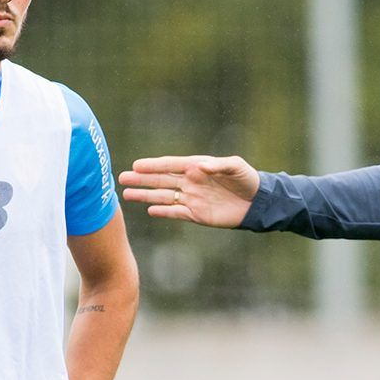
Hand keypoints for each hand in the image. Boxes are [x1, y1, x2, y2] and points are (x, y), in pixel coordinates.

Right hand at [119, 155, 259, 227]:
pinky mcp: (196, 214)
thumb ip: (218, 165)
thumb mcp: (236, 166)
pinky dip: (163, 211)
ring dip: (145, 195)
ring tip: (127, 194)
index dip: (153, 165)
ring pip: (163, 196)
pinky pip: (175, 212)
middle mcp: (190, 182)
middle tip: (122, 178)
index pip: (170, 165)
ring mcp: (191, 198)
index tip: (136, 165)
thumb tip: (201, 166)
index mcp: (197, 167)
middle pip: (161, 180)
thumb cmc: (247, 179)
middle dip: (141, 179)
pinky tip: (149, 209)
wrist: (257, 202)